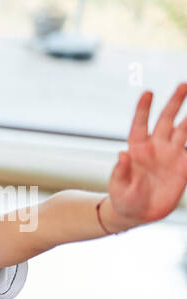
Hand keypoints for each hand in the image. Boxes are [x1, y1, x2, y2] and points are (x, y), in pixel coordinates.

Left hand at [105, 83, 186, 230]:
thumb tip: (122, 154)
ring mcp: (171, 155)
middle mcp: (156, 147)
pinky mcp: (183, 166)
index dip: (143, 109)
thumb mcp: (118, 187)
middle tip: (183, 85)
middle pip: (166, 120)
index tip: (148, 92)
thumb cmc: (123, 198)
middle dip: (174, 102)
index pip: (140, 124)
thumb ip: (120, 171)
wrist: (138, 213)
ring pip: (183, 130)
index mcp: (136, 148)